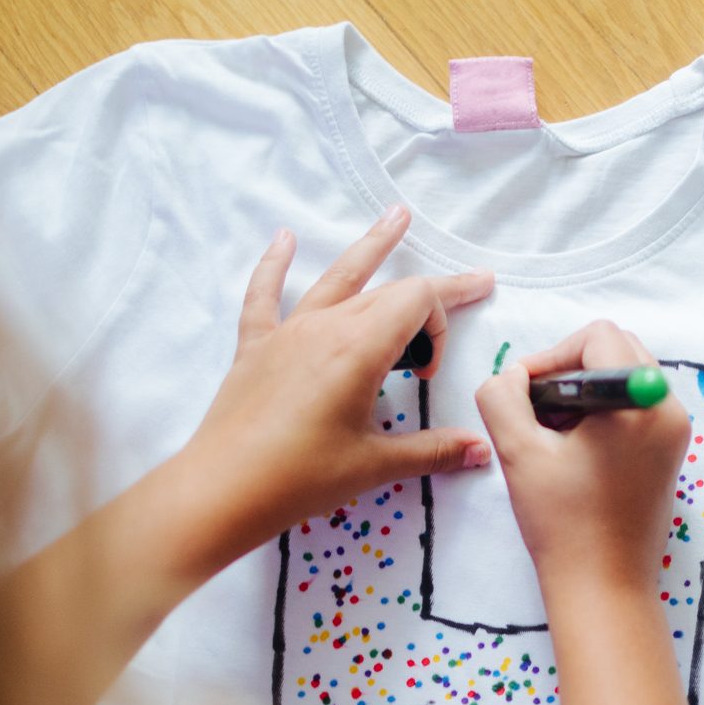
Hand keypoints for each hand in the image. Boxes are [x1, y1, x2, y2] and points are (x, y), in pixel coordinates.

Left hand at [174, 206, 493, 569]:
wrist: (222, 490)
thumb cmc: (301, 478)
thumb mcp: (376, 466)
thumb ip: (433, 452)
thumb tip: (481, 450)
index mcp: (360, 348)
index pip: (418, 300)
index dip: (442, 321)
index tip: (432, 371)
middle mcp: (326, 327)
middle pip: (387, 290)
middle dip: (432, 292)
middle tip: (473, 285)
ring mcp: (287, 333)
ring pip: (337, 277)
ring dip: (371, 246)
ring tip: (397, 215)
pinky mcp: (256, 348)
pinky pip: (265, 295)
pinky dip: (275, 264)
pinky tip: (283, 238)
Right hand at [474, 319, 690, 600]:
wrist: (603, 587)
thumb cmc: (564, 524)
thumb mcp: (519, 452)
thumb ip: (503, 397)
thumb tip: (512, 375)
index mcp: (640, 402)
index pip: (597, 337)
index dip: (551, 355)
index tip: (524, 392)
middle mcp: (669, 410)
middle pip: (616, 351)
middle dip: (569, 371)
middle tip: (536, 411)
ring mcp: (674, 432)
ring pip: (623, 378)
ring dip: (582, 393)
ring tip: (551, 436)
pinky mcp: (669, 453)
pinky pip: (634, 407)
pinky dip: (600, 414)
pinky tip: (572, 452)